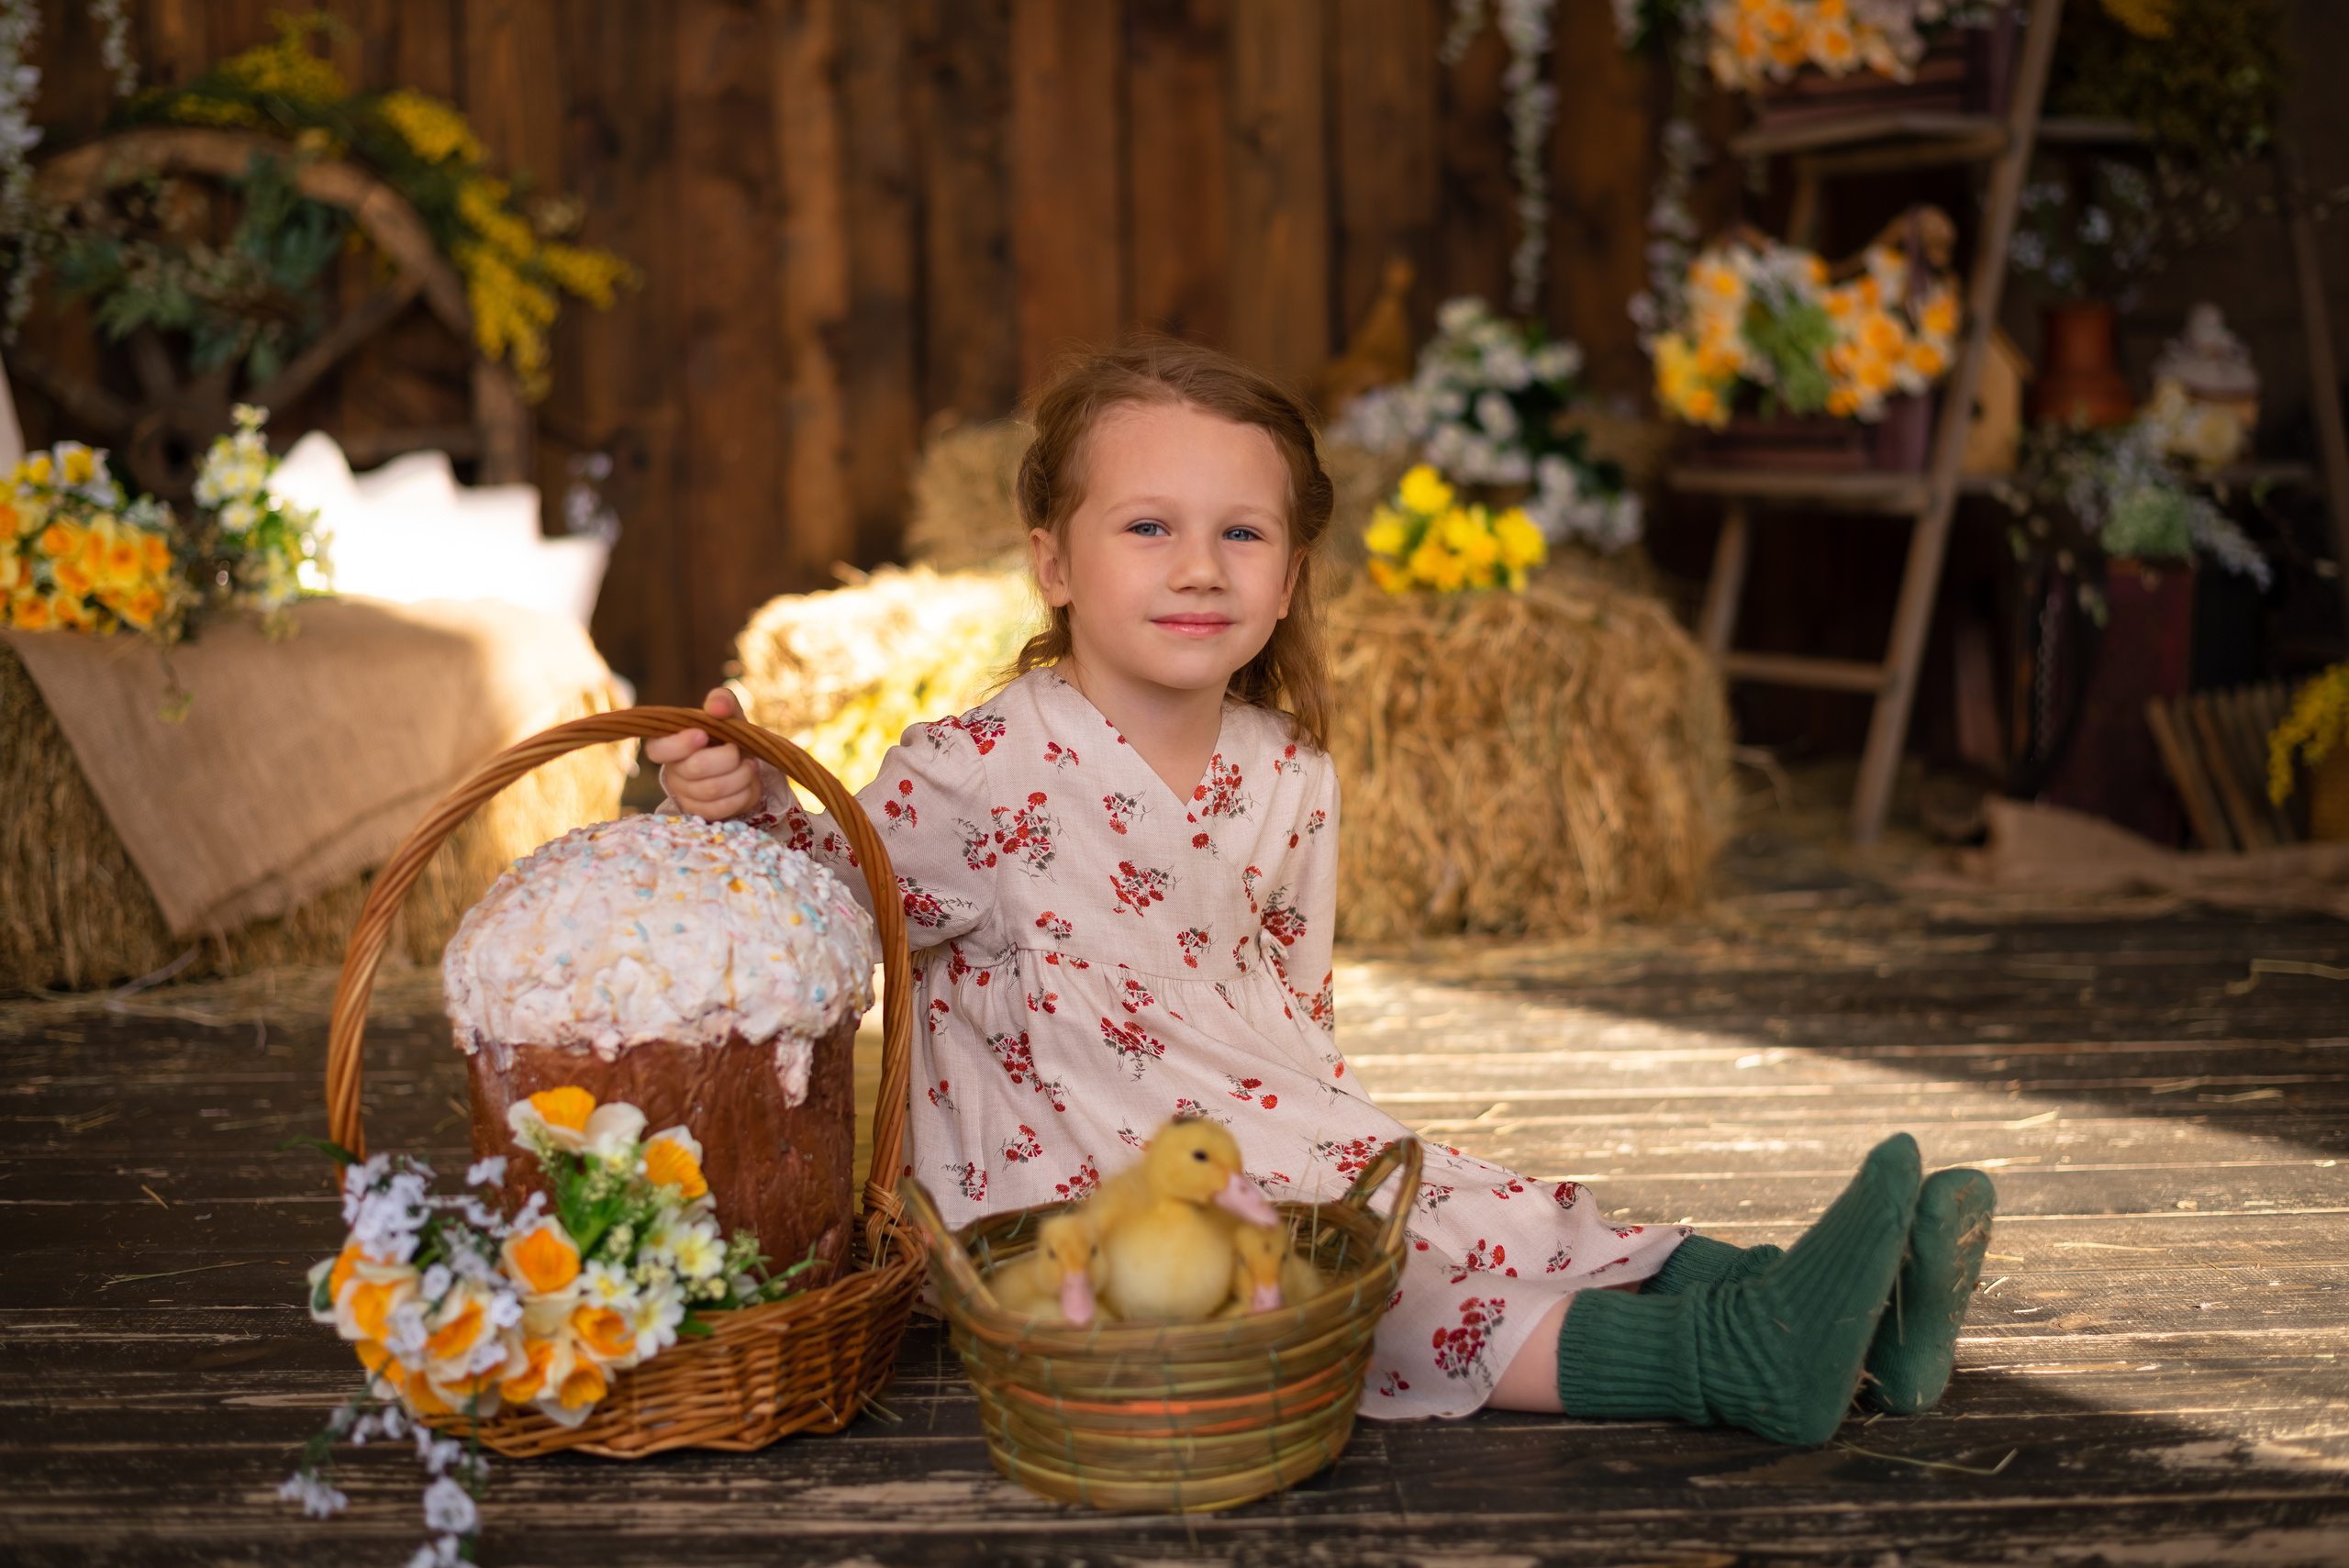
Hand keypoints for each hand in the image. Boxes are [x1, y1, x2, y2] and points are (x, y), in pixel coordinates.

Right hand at [645, 687, 762, 820]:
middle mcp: (673, 771)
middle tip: (737, 750)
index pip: (658, 749)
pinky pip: (722, 808)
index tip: (702, 735)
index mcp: (669, 744)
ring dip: (740, 775)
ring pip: (713, 789)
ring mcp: (686, 795)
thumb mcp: (727, 712)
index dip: (680, 744)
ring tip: (749, 765)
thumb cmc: (727, 734)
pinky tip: (748, 782)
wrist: (743, 762)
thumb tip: (717, 708)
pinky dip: (743, 793)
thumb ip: (722, 701)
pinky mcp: (702, 812)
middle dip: (727, 758)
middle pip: (696, 768)